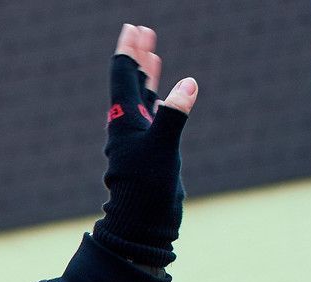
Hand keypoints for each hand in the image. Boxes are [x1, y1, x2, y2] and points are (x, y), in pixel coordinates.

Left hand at [94, 26, 197, 270]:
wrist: (142, 224)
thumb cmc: (146, 189)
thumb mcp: (162, 149)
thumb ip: (173, 116)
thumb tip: (186, 85)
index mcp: (124, 121)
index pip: (124, 76)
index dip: (129, 51)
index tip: (133, 28)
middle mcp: (127, 126)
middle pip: (130, 82)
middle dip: (137, 56)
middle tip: (142, 32)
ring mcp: (137, 139)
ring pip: (140, 99)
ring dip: (146, 76)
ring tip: (151, 56)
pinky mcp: (148, 152)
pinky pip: (150, 118)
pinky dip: (156, 100)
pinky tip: (162, 96)